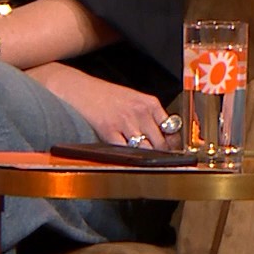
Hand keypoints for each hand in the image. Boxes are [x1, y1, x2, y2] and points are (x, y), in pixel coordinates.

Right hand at [29, 62, 178, 149]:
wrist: (79, 89)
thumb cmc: (105, 95)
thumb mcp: (133, 99)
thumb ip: (149, 115)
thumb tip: (164, 136)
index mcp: (149, 103)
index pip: (171, 128)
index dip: (174, 143)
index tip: (174, 151)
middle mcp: (140, 112)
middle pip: (160, 142)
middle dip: (162, 154)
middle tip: (161, 162)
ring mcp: (125, 122)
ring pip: (145, 149)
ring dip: (146, 158)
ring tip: (146, 164)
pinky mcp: (109, 131)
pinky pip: (125, 151)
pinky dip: (128, 157)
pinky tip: (128, 159)